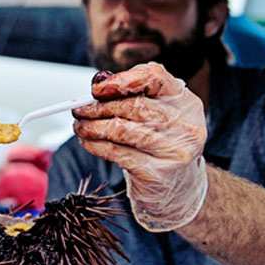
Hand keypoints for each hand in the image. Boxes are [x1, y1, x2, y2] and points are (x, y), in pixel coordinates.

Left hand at [73, 62, 208, 231]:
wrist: (179, 188)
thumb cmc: (161, 145)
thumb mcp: (157, 116)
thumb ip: (133, 96)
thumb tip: (99, 83)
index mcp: (184, 101)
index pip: (154, 77)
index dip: (122, 79)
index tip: (97, 88)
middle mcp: (184, 124)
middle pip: (134, 106)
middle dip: (99, 107)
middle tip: (79, 109)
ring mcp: (173, 150)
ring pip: (121, 129)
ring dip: (92, 126)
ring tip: (80, 126)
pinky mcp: (156, 173)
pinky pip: (116, 153)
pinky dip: (96, 145)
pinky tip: (88, 142)